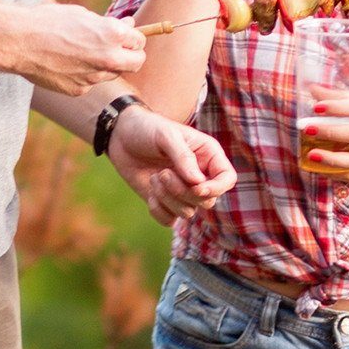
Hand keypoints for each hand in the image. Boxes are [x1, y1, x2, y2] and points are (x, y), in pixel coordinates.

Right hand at [1, 4, 145, 95]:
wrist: (20, 41)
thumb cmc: (49, 21)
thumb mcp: (83, 15)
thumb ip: (109, 25)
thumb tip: (128, 27)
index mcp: (113, 34)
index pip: (140, 41)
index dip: (133, 38)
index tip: (125, 37)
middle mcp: (108, 57)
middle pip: (137, 63)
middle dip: (132, 56)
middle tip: (119, 50)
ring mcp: (94, 77)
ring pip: (113, 74)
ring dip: (106, 65)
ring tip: (83, 53)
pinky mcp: (79, 90)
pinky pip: (91, 83)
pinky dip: (85, 75)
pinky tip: (67, 64)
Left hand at [107, 105, 235, 220]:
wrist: (120, 136)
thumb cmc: (147, 129)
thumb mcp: (166, 135)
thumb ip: (184, 157)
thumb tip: (197, 183)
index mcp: (207, 155)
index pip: (227, 179)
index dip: (216, 188)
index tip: (197, 187)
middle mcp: (199, 176)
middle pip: (207, 200)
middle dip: (183, 192)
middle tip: (163, 173)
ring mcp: (182, 191)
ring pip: (188, 212)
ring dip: (168, 198)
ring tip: (155, 177)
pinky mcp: (165, 202)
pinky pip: (170, 220)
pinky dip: (158, 210)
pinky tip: (150, 192)